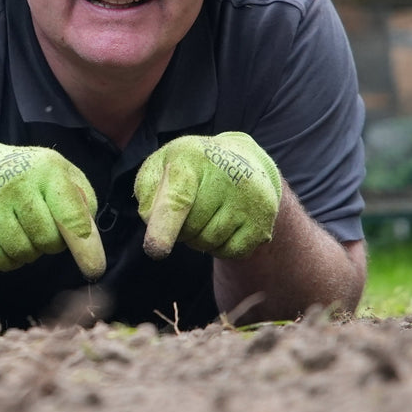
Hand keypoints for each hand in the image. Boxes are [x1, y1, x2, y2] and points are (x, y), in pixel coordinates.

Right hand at [0, 141, 105, 279]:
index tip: (94, 269)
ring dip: (29, 252)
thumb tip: (88, 245)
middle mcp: (16, 183)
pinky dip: (7, 261)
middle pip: (47, 240)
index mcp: (47, 169)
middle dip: (52, 242)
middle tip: (43, 227)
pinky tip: (6, 242)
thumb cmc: (33, 178)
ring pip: (22, 253)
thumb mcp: (64, 177)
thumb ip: (83, 207)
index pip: (71, 216)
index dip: (85, 246)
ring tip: (23, 230)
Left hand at [134, 132, 282, 259]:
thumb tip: (153, 222)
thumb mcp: (162, 165)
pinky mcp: (263, 221)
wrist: (243, 159)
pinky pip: (231, 252)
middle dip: (179, 229)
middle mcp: (226, 176)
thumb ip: (147, 192)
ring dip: (198, 239)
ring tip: (204, 215)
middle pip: (189, 228)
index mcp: (192, 159)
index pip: (177, 198)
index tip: (156, 249)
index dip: (164, 226)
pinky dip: (219, 247)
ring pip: (209, 242)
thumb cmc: (192, 167)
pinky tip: (222, 225)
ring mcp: (249, 199)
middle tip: (187, 211)